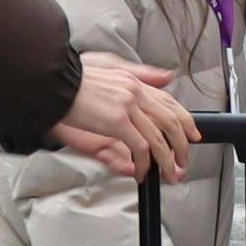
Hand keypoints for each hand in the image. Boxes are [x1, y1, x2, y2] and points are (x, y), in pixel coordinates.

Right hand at [50, 54, 194, 178]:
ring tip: (169, 174)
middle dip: (181, 146)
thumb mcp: (108, 70)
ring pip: (159, 138)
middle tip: (183, 162)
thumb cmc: (73, 81)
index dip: (185, 121)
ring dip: (167, 161)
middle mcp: (135, 92)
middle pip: (171, 121)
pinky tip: (142, 172)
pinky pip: (140, 147)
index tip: (193, 136)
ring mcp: (128, 106)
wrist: (52, 84)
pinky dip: (144, 163)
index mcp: (134, 81)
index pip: (169, 102)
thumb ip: (140, 76)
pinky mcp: (117, 121)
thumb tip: (167, 78)